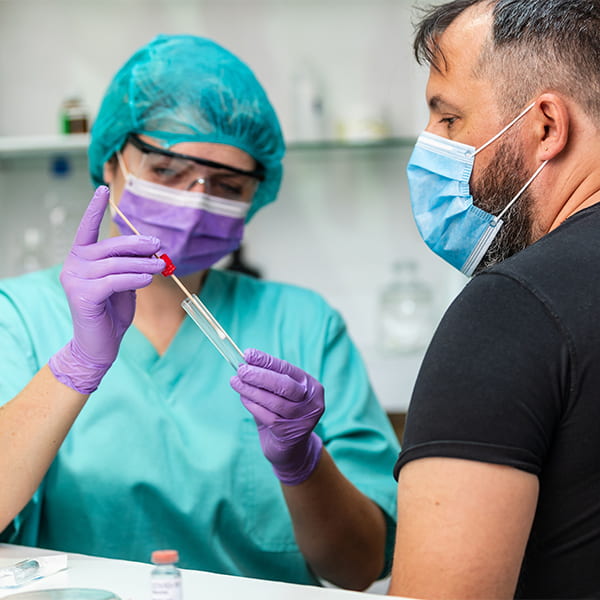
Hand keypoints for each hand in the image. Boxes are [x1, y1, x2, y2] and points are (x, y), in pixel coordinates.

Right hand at [48, 186, 164, 392]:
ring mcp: (75, 279)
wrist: (99, 344)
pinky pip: (114, 280)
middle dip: (138, 244)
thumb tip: (151, 250)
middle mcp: (73, 264)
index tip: (103, 189)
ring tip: (161, 266)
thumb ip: (130, 265)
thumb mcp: (123, 283)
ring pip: (115, 264)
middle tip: (159, 246)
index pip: (86, 228)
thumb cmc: (112, 312)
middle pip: (109, 246)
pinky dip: (134, 277)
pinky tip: (148, 278)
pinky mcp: (82, 295)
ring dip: (142, 264)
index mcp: (81, 258)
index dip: (95, 209)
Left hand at [230, 348, 324, 484]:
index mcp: (311, 386)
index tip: (248, 354)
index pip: (287, 369)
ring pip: (274, 401)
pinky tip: (243, 398)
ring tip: (235, 382)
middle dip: (259, 375)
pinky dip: (252, 405)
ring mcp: (303, 419)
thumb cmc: (281, 415)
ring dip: (251, 390)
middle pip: (284, 385)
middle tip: (241, 370)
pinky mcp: (290, 434)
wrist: (290, 450)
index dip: (267, 361)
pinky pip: (267, 416)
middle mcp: (312, 402)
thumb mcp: (279, 394)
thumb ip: (267, 379)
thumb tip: (246, 360)